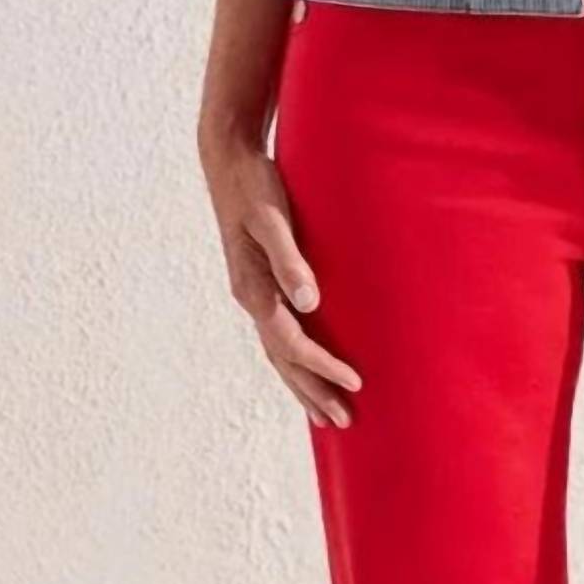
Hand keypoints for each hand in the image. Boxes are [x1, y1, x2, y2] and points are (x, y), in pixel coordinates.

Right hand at [199, 136, 361, 428]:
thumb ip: (289, 258)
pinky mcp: (260, 280)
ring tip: (327, 412)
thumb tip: (309, 303)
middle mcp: (251, 297)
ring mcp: (253, 291)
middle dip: (313, 391)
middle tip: (345, 422)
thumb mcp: (273, 218)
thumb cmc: (255, 186)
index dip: (322, 366)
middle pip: (282, 358)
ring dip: (303, 382)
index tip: (355, 383)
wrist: (229, 161)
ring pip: (278, 351)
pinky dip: (293, 357)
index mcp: (252, 288)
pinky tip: (309, 363)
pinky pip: (277, 332)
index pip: (291, 342)